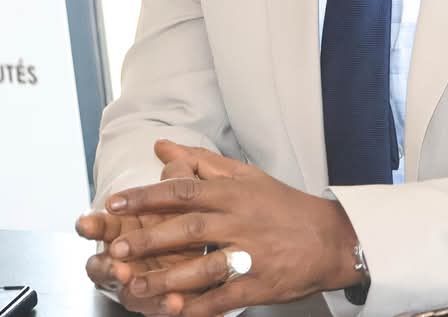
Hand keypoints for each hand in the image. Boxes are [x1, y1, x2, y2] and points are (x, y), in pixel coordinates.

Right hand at [77, 148, 202, 315]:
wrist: (203, 248)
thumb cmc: (182, 217)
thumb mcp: (182, 194)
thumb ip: (174, 175)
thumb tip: (167, 149)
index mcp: (123, 228)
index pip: (100, 225)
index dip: (91, 224)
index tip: (84, 223)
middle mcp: (124, 258)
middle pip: (101, 265)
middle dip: (106, 266)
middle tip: (118, 264)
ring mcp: (137, 282)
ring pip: (124, 291)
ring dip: (130, 288)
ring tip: (138, 283)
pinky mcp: (155, 301)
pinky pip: (155, 308)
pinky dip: (162, 307)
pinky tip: (175, 303)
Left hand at [105, 140, 362, 316]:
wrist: (332, 239)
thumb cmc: (284, 206)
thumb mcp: (246, 175)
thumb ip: (200, 163)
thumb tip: (162, 146)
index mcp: (233, 194)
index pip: (183, 191)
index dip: (147, 197)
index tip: (116, 203)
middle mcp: (239, 221)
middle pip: (189, 228)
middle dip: (151, 240)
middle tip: (118, 250)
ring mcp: (251, 255)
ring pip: (204, 267)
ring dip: (169, 279)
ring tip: (137, 287)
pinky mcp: (261, 284)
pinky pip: (226, 297)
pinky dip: (201, 307)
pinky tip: (177, 312)